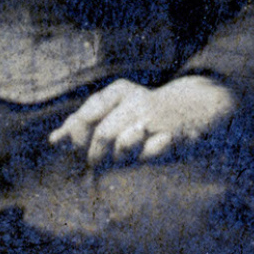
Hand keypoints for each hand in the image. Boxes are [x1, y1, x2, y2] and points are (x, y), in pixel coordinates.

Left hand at [49, 74, 236, 166]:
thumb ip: (83, 123)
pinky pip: (154, 153)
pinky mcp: (176, 136)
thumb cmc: (148, 113)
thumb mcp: (116, 111)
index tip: (82, 148)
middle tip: (104, 162)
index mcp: (119, 91)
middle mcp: (137, 101)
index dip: (77, 139)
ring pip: (123, 146)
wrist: (199, 107)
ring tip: (128, 157)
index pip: (83, 118)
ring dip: (121, 159)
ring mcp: (157, 118)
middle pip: (101, 137)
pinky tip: (153, 151)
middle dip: (97, 156)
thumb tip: (54, 140)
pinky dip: (149, 156)